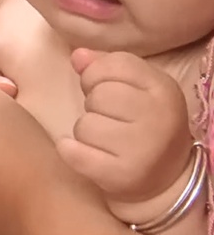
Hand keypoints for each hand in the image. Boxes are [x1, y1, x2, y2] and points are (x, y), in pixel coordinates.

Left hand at [57, 49, 193, 207]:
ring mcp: (141, 149)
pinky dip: (71, 150)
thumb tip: (78, 55)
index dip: (96, 74)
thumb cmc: (143, 123)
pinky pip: (74, 153)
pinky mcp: (121, 175)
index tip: (103, 88)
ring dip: (85, 132)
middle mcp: (158, 118)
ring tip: (104, 139)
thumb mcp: (136, 87)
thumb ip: (106, 66)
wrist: (164, 179)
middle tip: (107, 118)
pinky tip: (85, 152)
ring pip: (84, 125)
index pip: (114, 64)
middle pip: (98, 95)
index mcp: (163, 89)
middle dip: (93, 105)